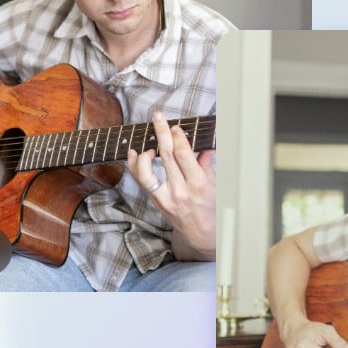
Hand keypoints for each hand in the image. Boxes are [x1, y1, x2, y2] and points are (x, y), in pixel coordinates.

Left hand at [126, 111, 215, 258]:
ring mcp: (166, 197)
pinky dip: (134, 166)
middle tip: (157, 116)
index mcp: (198, 183)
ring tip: (147, 145)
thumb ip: (206, 161)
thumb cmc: (209, 204)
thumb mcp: (213, 182)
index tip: (175, 126)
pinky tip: (133, 154)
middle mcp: (181, 190)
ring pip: (147, 172)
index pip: (183, 154)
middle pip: (166, 156)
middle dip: (161, 132)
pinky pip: (141, 182)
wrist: (200, 230)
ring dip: (144, 154)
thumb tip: (204, 143)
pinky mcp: (156, 201)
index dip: (178, 137)